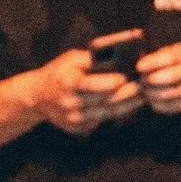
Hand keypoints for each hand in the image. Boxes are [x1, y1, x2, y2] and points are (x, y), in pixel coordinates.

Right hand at [27, 46, 144, 137]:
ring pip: (107, 114)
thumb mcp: (71, 59)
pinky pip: (101, 120)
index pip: (92, 84)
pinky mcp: (78, 128)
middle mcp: (71, 104)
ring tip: (142, 96)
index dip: (110, 82)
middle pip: (105, 101)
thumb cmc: (58, 72)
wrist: (37, 97)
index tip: (125, 77)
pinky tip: (127, 105)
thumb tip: (119, 53)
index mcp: (68, 83)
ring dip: (127, 105)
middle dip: (127, 94)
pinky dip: (115, 113)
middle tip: (143, 87)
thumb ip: (93, 58)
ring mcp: (74, 119)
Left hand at [136, 40, 180, 117]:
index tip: (139, 66)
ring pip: (171, 94)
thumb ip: (164, 54)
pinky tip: (153, 100)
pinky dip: (160, 105)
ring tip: (145, 91)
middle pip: (171, 77)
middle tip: (142, 80)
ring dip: (153, 94)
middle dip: (151, 80)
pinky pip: (175, 107)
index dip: (153, 62)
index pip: (171, 58)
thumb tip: (142, 62)